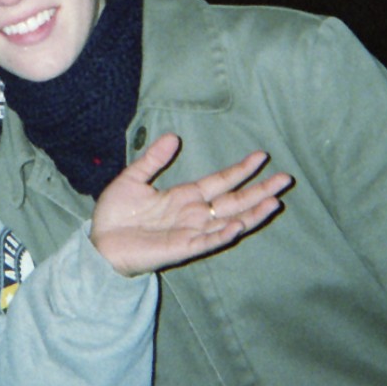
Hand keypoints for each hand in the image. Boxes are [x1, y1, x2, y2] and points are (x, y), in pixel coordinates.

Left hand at [89, 136, 290, 276]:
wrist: (99, 242)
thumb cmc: (116, 214)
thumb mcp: (133, 178)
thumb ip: (153, 159)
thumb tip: (174, 136)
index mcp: (185, 196)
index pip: (221, 181)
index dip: (241, 169)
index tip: (262, 156)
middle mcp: (194, 214)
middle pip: (235, 201)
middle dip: (260, 190)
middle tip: (286, 178)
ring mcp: (191, 232)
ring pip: (229, 221)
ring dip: (252, 213)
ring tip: (275, 201)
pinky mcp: (181, 248)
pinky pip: (207, 241)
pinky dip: (223, 234)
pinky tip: (239, 225)